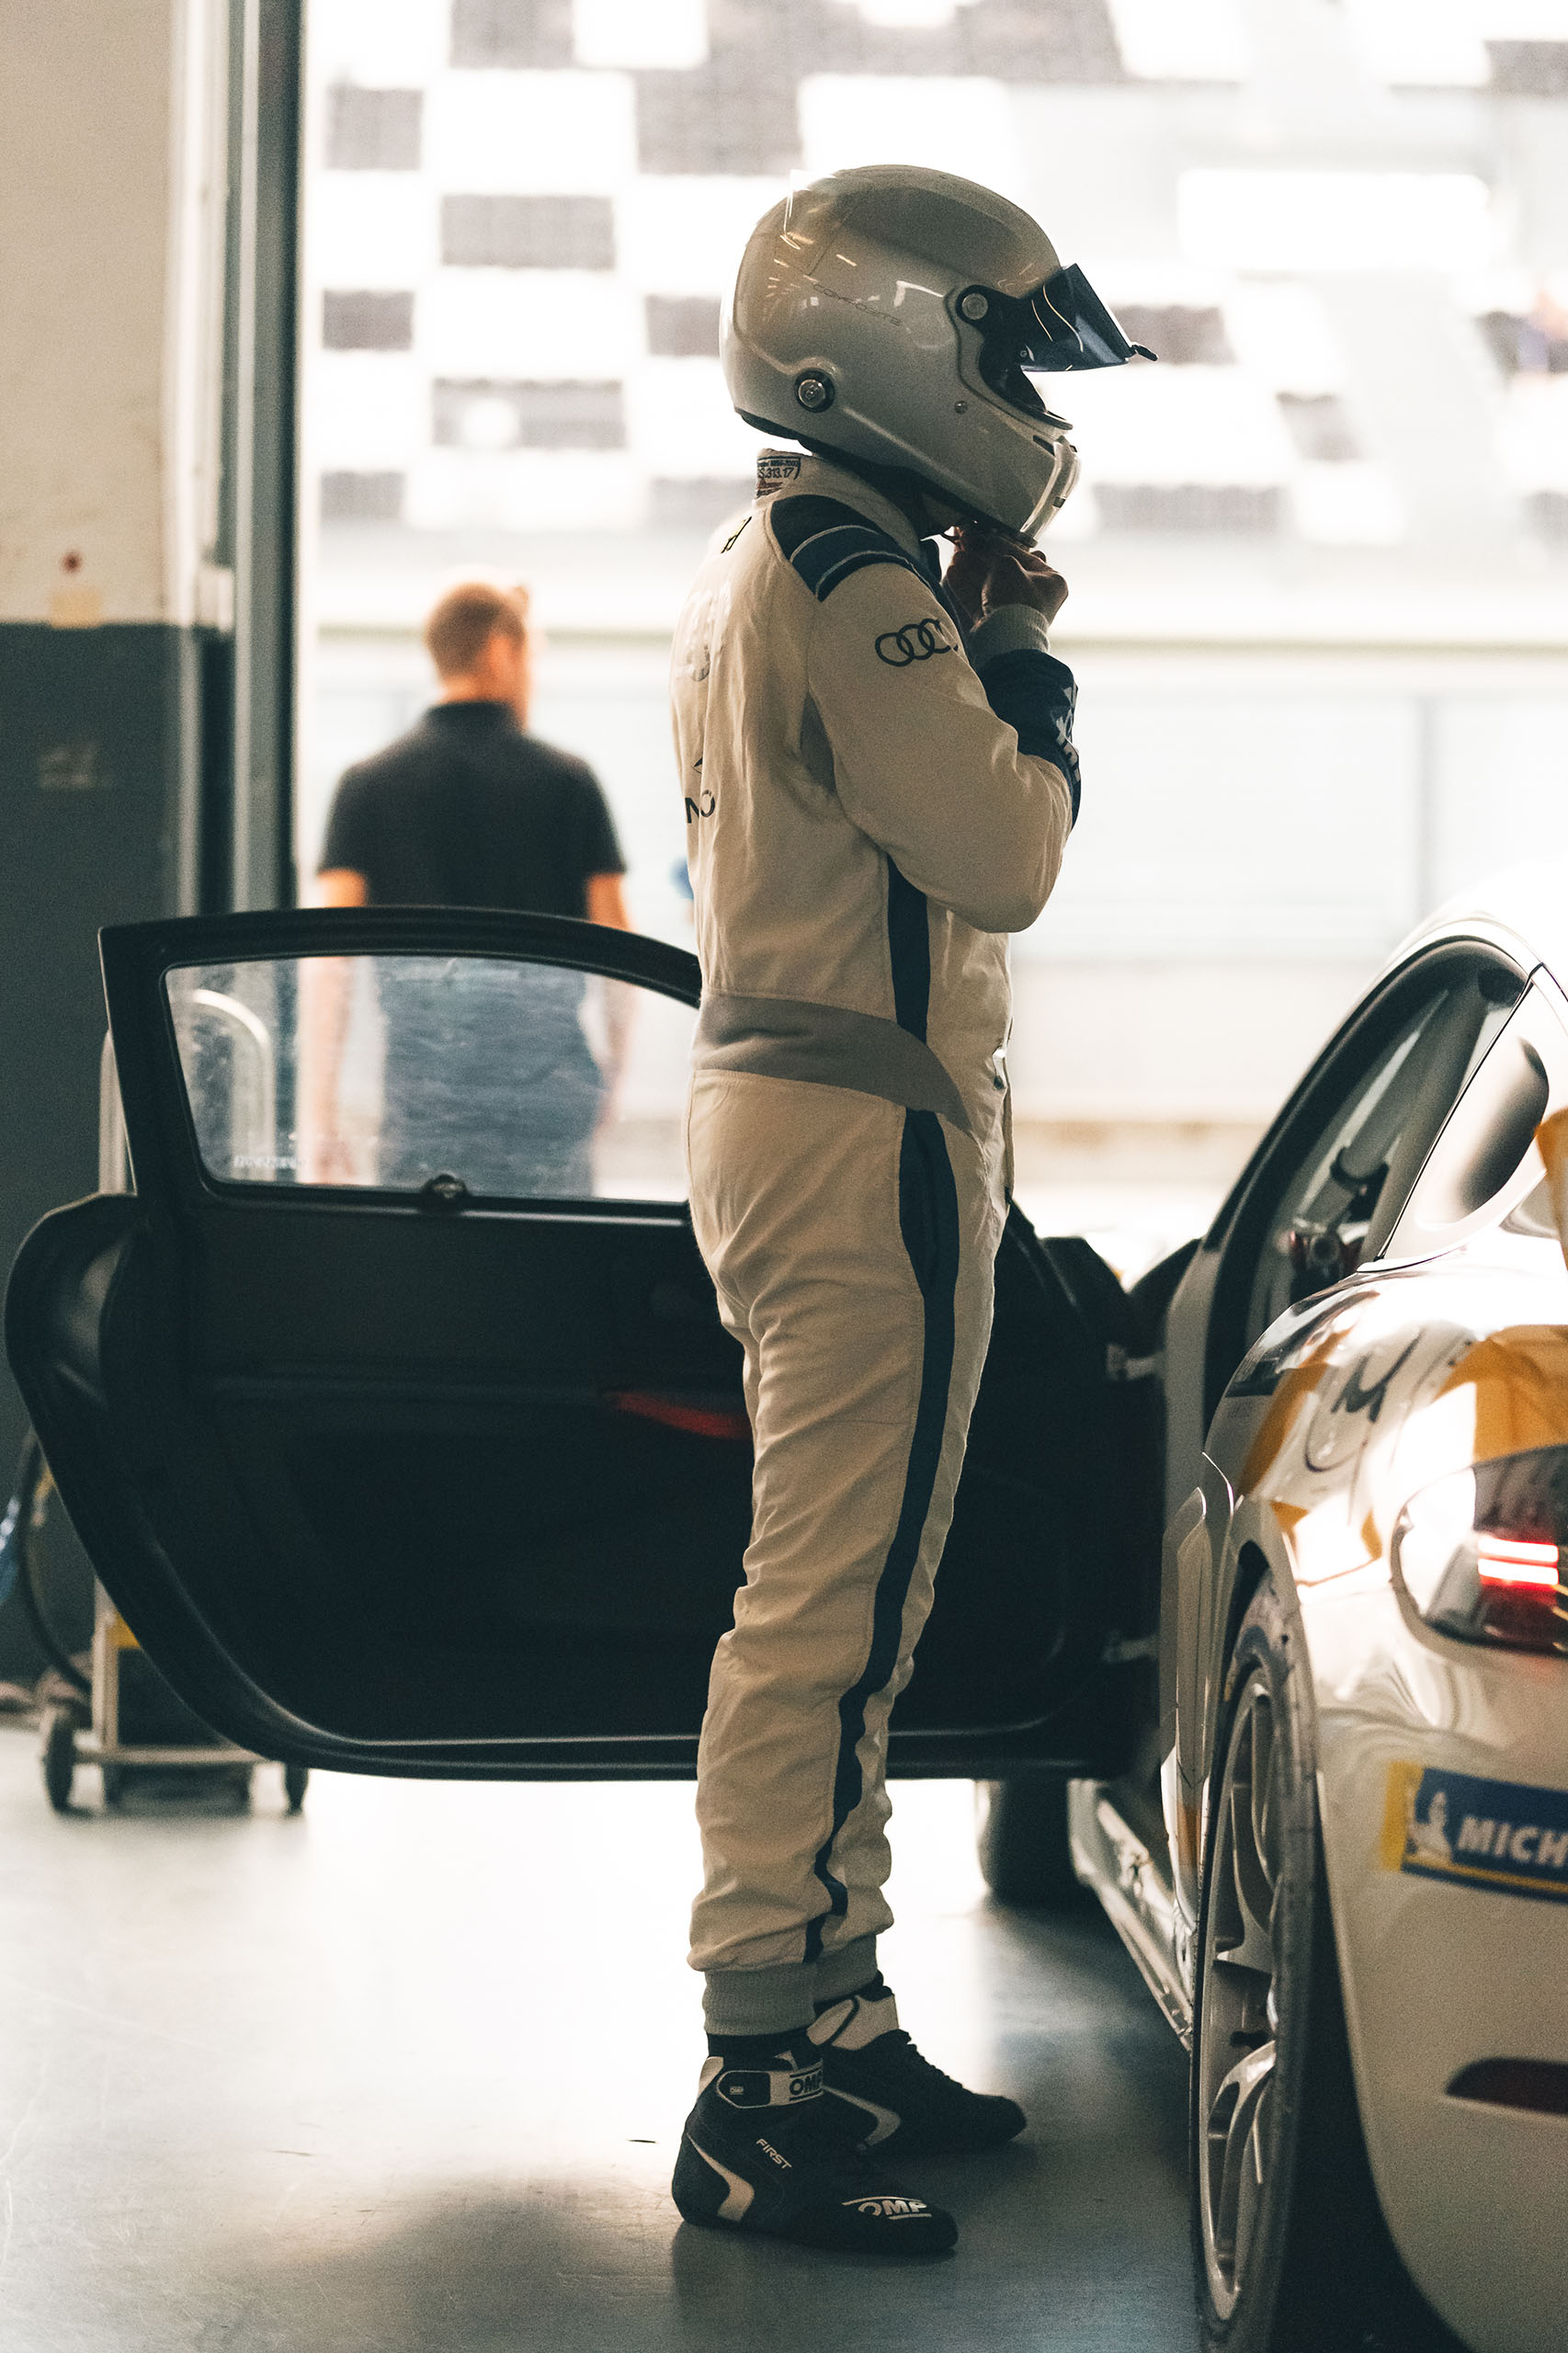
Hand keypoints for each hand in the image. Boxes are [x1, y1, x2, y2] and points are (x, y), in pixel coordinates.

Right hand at [946, 525, 1068, 628]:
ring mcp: (1014, 611)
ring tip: (954, 556)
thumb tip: (972, 537)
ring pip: (988, 586)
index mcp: (1050, 580)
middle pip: (1003, 571)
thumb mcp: (1006, 564)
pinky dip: (965, 587)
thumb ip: (988, 549)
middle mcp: (1035, 597)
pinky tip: (952, 573)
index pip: (1022, 555)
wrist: (1009, 640)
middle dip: (980, 557)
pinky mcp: (995, 624)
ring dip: (970, 570)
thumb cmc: (1018, 600)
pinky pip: (979, 602)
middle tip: (964, 542)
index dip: (998, 542)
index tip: (980, 533)